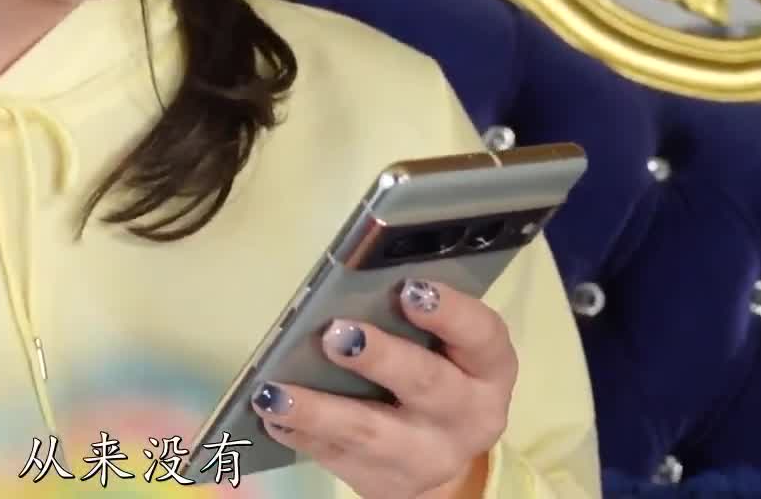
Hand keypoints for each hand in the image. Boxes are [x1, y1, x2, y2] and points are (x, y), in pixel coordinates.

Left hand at [248, 279, 513, 498]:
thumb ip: (419, 316)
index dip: (449, 312)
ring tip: (275, 389)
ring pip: (371, 433)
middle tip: (335, 334)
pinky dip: (300, 433)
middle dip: (380, 358)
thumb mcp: (450, 347)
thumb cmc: (440, 372)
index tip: (410, 288)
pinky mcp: (384, 481)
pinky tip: (271, 413)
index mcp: (489, 368)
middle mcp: (467, 415)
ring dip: (319, 410)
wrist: (443, 459)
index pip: (481, 335)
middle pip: (426, 384)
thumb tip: (355, 280)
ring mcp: (426, 455)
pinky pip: (336, 457)